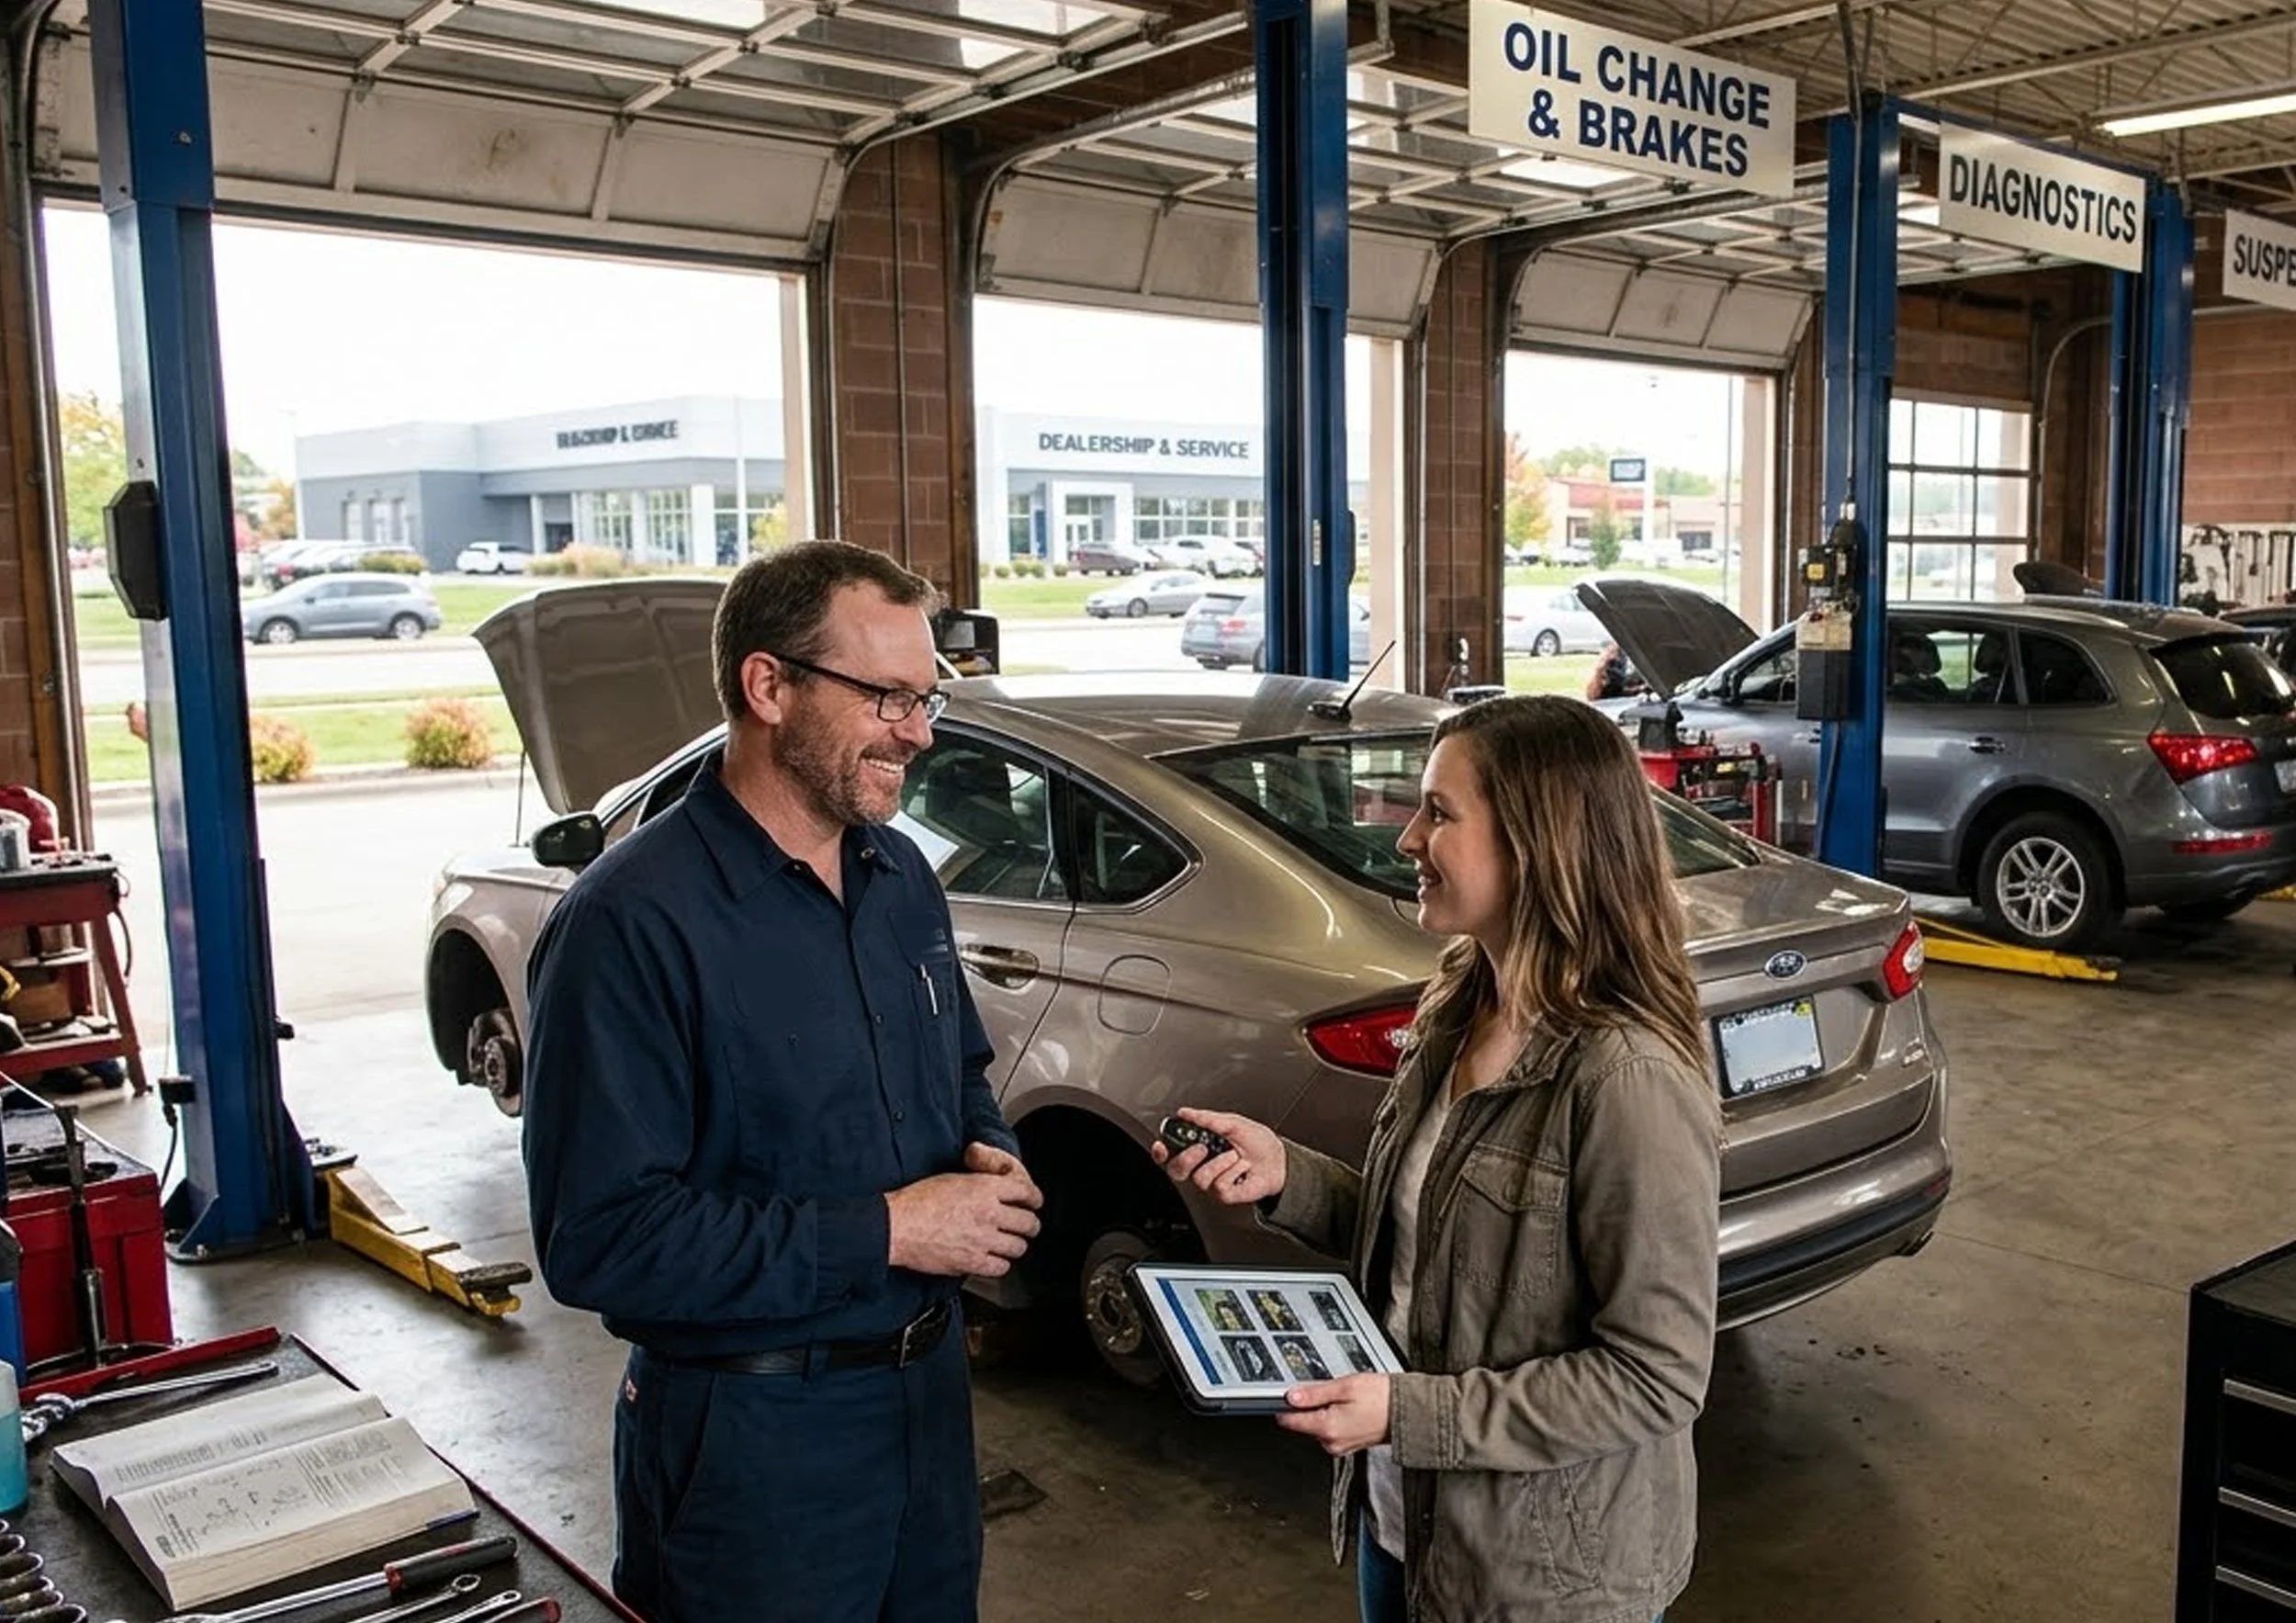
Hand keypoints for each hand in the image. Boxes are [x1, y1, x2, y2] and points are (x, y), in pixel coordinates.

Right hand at [886, 1150, 1042, 1277]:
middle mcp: (988, 1213)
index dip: (1034, 1199)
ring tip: (1008, 1244)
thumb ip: (980, 1187)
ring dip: (1015, 1245)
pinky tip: (992, 1259)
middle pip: (1029, 1223)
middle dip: (1029, 1225)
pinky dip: (999, 1264)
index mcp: (984, 1188)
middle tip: (1025, 1227)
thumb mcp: (953, 1179)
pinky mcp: (972, 1262)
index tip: (1033, 1204)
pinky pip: (1001, 1268)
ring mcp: (982, 1239)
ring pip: (1018, 1247)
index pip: (1027, 1192)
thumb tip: (995, 1193)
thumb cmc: (917, 1201)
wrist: (896, 1226)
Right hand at [1148, 1109, 1285, 1205]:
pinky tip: (1242, 1169)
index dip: (1161, 1152)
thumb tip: (1185, 1112)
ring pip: (1199, 1178)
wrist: (1279, 1160)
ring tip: (1235, 1156)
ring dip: (1221, 1163)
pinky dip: (1234, 1172)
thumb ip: (1207, 1119)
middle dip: (1187, 1158)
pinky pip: (1219, 1186)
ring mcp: (1212, 1181)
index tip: (1161, 1145)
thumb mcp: (1232, 1123)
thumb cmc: (1258, 1142)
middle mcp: (1203, 1165)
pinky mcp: (1224, 1194)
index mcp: (1200, 1146)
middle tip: (1203, 1148)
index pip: (1171, 1153)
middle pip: (1176, 1170)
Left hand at [1273, 1373, 1391, 1455]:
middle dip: (1309, 1405)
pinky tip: (1350, 1406)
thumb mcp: (1345, 1386)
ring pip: (1317, 1425)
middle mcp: (1331, 1442)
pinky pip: (1331, 1429)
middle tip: (1328, 1390)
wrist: (1409, 1412)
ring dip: (1324, 1410)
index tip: (1287, 1392)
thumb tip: (1291, 1396)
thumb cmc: (1383, 1398)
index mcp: (1327, 1428)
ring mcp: (1340, 1445)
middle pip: (1303, 1422)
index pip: (1289, 1420)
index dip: (1284, 1404)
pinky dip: (1335, 1416)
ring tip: (1344, 1397)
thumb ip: (1315, 1393)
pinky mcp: (1348, 1444)